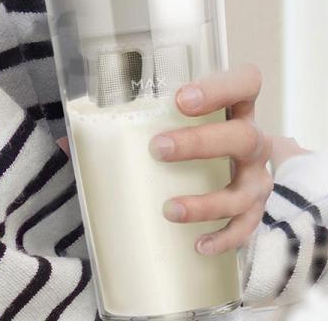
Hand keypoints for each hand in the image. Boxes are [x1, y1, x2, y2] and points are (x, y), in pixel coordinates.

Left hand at [148, 63, 272, 255]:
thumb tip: (69, 141)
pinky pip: (247, 227)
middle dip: (202, 143)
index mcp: (237, 109)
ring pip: (245, 190)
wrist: (240, 166)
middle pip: (245, 136)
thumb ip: (131, 126)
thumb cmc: (199, 139)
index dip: (220, 88)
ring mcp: (257, 176)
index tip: (182, 99)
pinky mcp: (256, 208)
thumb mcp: (179, 123)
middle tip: (159, 148)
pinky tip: (199, 244)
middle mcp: (254, 140)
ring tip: (170, 209)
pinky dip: (225, 237)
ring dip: (208, 203)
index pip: (246, 83)